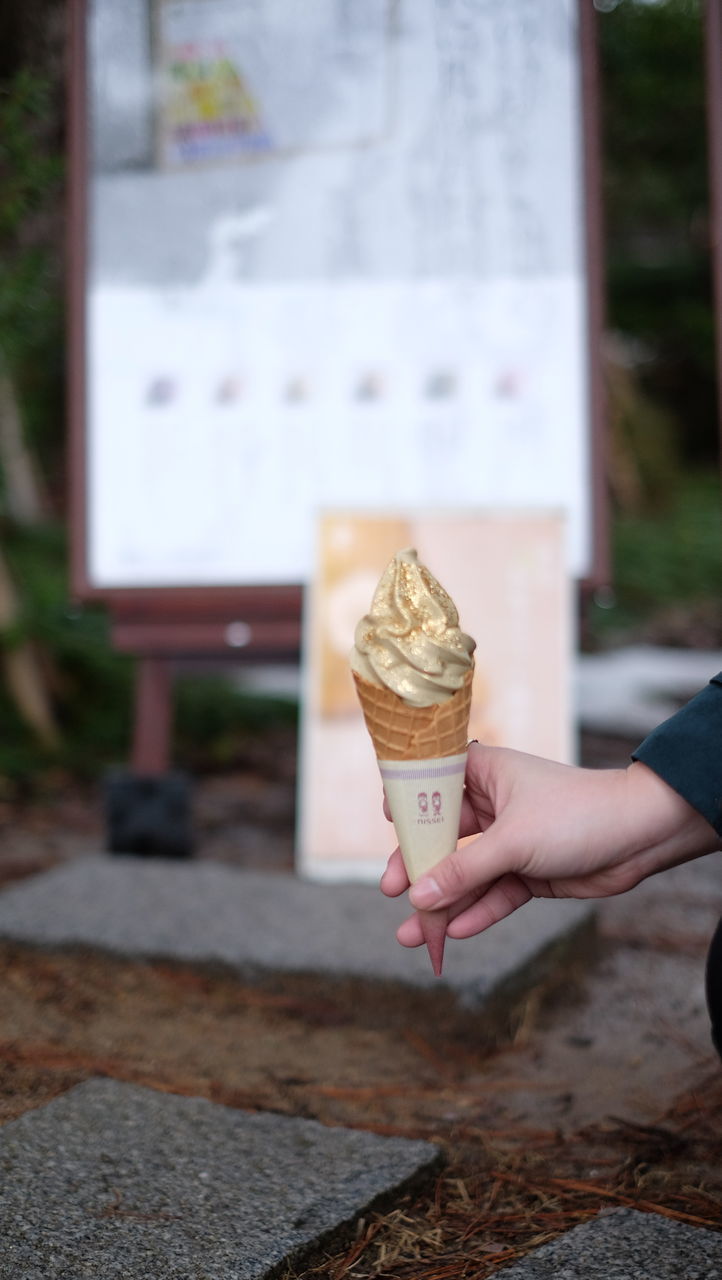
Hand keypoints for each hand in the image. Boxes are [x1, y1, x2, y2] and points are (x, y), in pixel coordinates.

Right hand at [381, 743, 719, 947]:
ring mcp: (511, 840)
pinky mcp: (529, 871)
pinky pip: (494, 893)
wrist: (641, 837)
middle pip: (444, 837)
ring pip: (467, 873)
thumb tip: (417, 896)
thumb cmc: (576, 815)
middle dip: (419, 867)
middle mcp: (494, 803)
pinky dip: (477, 912)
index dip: (408, 801)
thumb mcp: (511, 842)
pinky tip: (455, 932)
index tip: (387, 823)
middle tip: (393, 892)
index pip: (434, 781)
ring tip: (411, 935)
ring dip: (443, 902)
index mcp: (484, 771)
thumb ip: (463, 871)